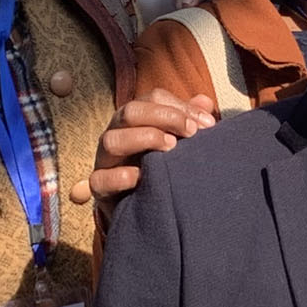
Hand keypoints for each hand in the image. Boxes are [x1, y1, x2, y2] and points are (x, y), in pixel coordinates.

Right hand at [65, 93, 215, 212]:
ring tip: (171, 149)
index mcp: (136, 119)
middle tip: (191, 133)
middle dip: (164, 117)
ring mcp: (105, 160)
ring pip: (112, 140)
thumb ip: (189, 122)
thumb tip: (205, 102)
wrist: (144, 207)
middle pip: (131, 112)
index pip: (153, 99)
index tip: (207, 124)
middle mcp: (117, 133)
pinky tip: (139, 177)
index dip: (181, 107)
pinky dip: (118, 177)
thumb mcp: (178, 142)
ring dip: (143, 139)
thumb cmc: (162, 166)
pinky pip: (99, 179)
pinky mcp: (100, 187)